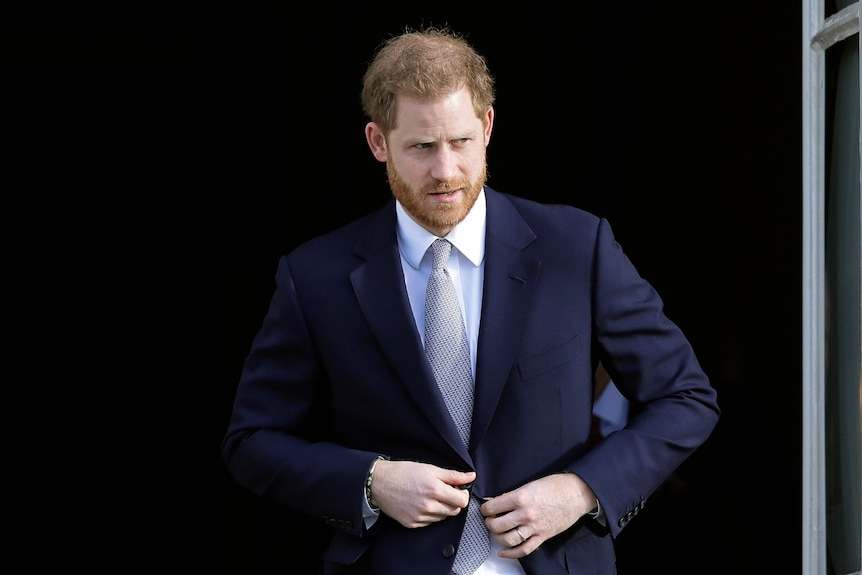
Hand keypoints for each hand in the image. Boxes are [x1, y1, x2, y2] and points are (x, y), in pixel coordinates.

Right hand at [370, 460, 474, 527]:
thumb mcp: (430, 469)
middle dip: (453, 502)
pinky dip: (430, 515)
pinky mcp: (412, 524)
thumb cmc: (404, 472)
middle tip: (443, 492)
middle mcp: (429, 506)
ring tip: (430, 497)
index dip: (462, 494)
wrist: (380, 482)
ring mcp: (420, 517)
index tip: (456, 489)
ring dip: (442, 509)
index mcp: (435, 490)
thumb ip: (453, 475)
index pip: (462, 501)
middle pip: (454, 511)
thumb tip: (471, 476)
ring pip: (443, 518)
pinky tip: (421, 504)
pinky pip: (430, 523)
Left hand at [480, 472, 595, 558]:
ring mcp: (534, 527)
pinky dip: (511, 554)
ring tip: (497, 531)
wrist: (576, 494)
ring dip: (497, 537)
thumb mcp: (529, 485)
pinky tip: (503, 552)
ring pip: (507, 539)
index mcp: (520, 497)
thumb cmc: (554, 486)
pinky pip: (524, 549)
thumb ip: (512, 495)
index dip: (485, 508)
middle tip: (489, 520)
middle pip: (497, 525)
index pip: (492, 507)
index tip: (485, 509)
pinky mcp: (542, 537)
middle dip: (489, 523)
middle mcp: (525, 514)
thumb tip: (495, 501)